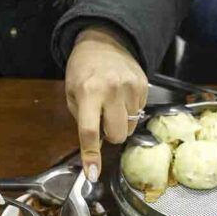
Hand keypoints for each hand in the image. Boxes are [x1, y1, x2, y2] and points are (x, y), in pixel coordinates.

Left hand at [64, 26, 147, 180]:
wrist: (104, 41)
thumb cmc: (83, 69)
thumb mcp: (71, 92)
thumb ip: (82, 118)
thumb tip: (94, 146)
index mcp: (88, 92)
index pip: (90, 132)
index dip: (91, 156)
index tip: (93, 174)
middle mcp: (112, 90)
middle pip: (118, 134)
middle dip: (111, 136)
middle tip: (103, 122)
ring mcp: (131, 88)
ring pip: (131, 126)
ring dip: (121, 122)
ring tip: (112, 104)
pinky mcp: (144, 85)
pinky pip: (140, 112)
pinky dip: (130, 110)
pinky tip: (122, 96)